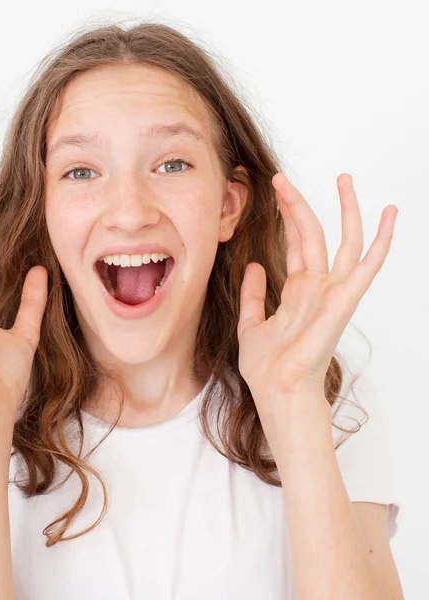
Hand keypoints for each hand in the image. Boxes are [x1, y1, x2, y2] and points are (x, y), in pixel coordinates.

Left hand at [237, 172, 397, 434]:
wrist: (277, 391)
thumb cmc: (267, 367)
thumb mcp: (250, 324)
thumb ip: (253, 295)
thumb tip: (255, 265)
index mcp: (297, 293)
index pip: (295, 245)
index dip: (287, 217)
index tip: (276, 191)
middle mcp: (317, 289)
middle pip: (314, 235)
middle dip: (300, 205)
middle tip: (284, 178)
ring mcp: (332, 293)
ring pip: (344, 242)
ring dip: (344, 210)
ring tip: (343, 179)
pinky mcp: (343, 301)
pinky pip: (367, 266)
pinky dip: (381, 241)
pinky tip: (389, 215)